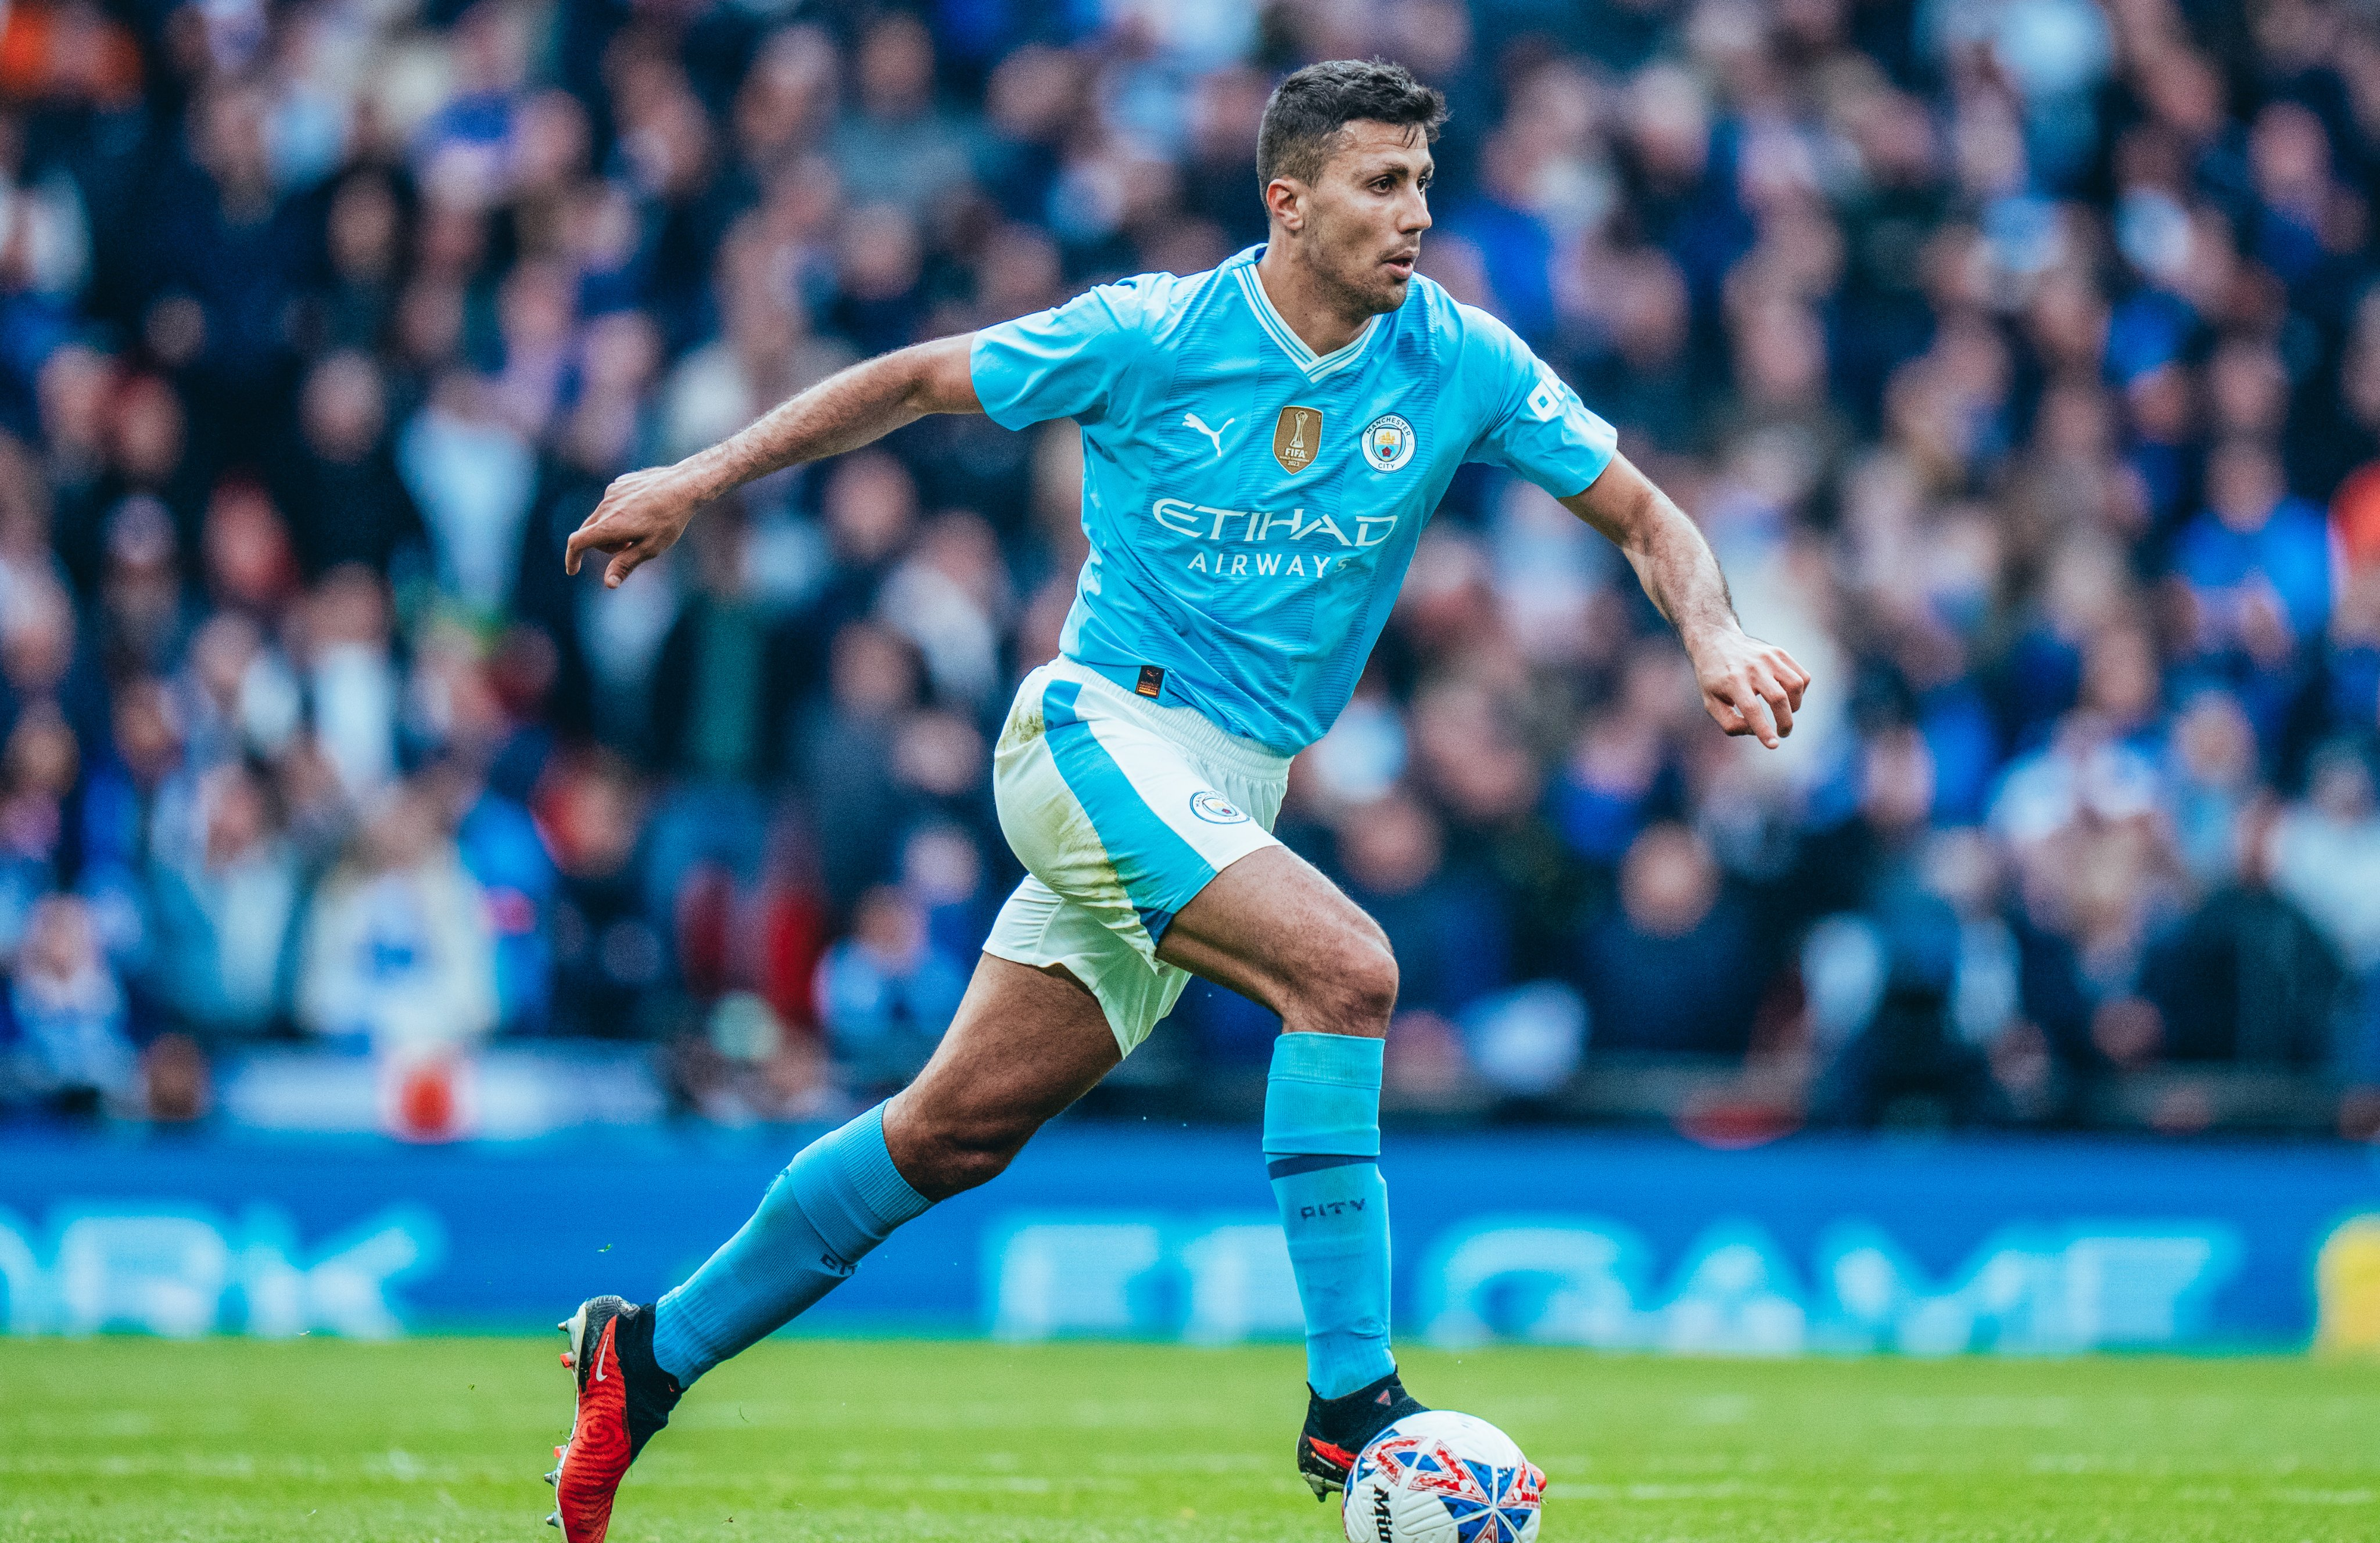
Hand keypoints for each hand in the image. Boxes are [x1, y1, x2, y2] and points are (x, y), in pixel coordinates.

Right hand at [564, 464, 706, 587]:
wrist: (684, 485)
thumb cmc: (669, 520)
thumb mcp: (650, 548)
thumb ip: (625, 564)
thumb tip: (609, 584)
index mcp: (609, 526)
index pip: (577, 543)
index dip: (571, 558)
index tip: (573, 570)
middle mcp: (605, 507)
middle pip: (588, 532)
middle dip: (602, 545)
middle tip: (628, 547)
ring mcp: (611, 492)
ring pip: (601, 517)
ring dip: (611, 528)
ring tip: (641, 527)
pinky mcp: (619, 483)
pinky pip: (611, 503)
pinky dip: (619, 512)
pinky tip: (643, 510)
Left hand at [1689, 627, 1810, 747]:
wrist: (1716, 641)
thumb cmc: (1714, 679)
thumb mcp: (1711, 703)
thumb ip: (1730, 723)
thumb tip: (1756, 731)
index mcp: (1732, 681)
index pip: (1752, 709)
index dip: (1764, 730)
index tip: (1774, 745)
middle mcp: (1752, 668)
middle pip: (1778, 698)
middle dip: (1785, 722)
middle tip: (1783, 733)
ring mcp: (1768, 658)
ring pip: (1795, 685)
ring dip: (1795, 706)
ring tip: (1785, 713)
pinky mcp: (1779, 653)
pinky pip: (1802, 676)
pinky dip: (1800, 692)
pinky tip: (1789, 697)